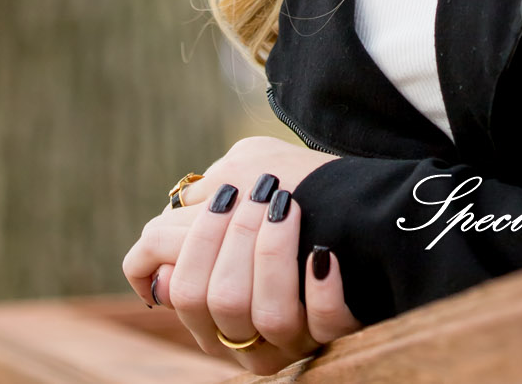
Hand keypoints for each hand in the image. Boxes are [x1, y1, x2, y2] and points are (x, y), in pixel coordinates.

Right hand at [122, 137, 360, 371]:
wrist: (366, 206)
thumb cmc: (295, 190)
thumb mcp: (239, 184)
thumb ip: (192, 215)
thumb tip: (154, 256)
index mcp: (212, 305)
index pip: (178, 289)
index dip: (193, 243)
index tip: (224, 196)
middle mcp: (246, 331)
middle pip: (216, 301)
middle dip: (235, 238)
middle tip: (261, 194)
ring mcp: (291, 337)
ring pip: (268, 316)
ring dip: (275, 252)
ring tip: (288, 207)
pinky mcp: (335, 334)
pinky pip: (324, 324)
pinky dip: (322, 286)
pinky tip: (324, 253)